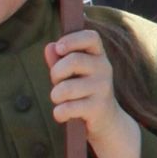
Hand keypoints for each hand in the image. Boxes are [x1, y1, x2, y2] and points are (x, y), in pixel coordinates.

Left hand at [45, 28, 125, 143]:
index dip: (72, 39)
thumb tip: (49, 47)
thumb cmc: (83, 91)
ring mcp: (103, 88)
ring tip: (60, 100)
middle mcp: (104, 68)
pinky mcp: (98, 108)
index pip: (91, 37)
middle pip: (73, 61)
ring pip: (66, 88)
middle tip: (56, 82)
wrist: (106, 120)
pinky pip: (68, 108)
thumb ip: (59, 60)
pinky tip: (62, 115)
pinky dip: (59, 113)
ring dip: (56, 96)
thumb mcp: (72, 73)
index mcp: (98, 55)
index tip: (59, 48)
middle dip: (56, 73)